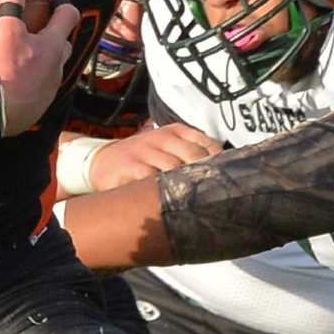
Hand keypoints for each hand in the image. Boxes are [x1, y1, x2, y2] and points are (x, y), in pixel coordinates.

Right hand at [0, 0, 80, 134]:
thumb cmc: (5, 67)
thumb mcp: (4, 30)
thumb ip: (11, 5)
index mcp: (54, 45)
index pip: (68, 14)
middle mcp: (58, 67)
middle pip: (63, 43)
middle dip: (54, 32)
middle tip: (36, 26)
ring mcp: (50, 89)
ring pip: (52, 67)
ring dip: (43, 58)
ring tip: (22, 53)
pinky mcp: (38, 106)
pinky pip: (40, 86)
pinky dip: (32, 77)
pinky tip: (16, 78)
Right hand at [86, 123, 221, 191]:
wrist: (102, 160)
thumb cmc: (142, 157)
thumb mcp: (167, 147)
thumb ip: (191, 154)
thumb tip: (225, 174)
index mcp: (177, 131)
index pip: (207, 144)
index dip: (221, 163)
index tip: (231, 180)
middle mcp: (163, 138)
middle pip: (195, 156)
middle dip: (207, 175)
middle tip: (219, 195)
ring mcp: (146, 151)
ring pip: (175, 168)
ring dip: (188, 186)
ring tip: (199, 202)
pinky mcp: (131, 166)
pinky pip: (151, 179)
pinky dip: (163, 191)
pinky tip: (172, 202)